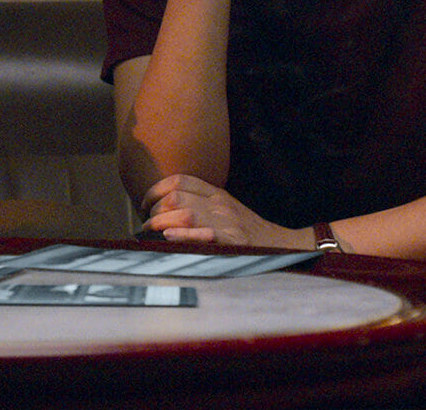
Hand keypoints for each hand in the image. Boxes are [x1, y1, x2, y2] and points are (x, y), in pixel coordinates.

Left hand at [140, 174, 306, 249]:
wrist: (281, 245)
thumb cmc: (246, 231)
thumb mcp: (224, 208)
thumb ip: (198, 203)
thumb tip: (161, 208)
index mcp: (216, 193)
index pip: (179, 181)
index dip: (155, 191)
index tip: (145, 205)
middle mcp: (220, 204)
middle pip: (176, 197)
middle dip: (154, 211)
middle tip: (146, 226)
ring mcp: (228, 222)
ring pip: (185, 213)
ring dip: (161, 223)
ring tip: (151, 233)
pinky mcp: (234, 242)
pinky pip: (205, 234)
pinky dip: (183, 235)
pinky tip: (169, 237)